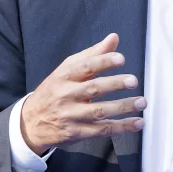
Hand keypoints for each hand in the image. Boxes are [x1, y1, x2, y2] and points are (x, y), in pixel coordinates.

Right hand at [20, 33, 145, 154]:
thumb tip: (114, 38)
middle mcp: (66, 95)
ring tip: (141, 102)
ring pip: (98, 111)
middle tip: (133, 81)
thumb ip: (93, 54)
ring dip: (122, 107)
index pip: (84, 67)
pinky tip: (137, 123)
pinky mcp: (76, 133)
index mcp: (63, 76)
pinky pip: (101, 130)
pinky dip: (121, 127)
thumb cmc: (54, 90)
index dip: (103, 62)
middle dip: (115, 84)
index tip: (121, 59)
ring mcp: (70, 116)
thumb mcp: (67, 69)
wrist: (30, 122)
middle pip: (92, 89)